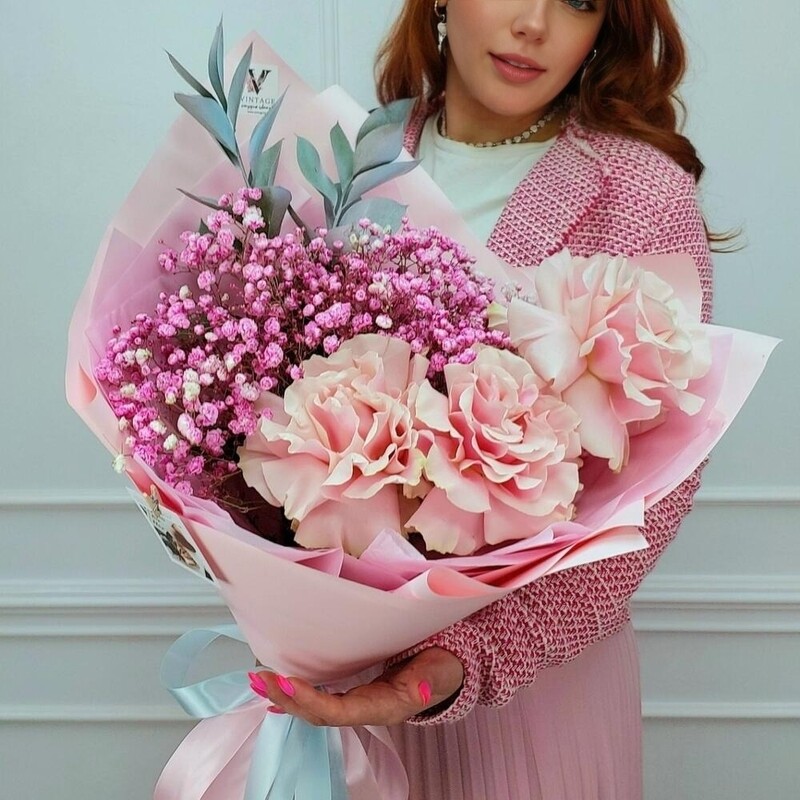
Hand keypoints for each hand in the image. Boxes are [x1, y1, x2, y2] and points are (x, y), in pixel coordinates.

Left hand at [249, 647, 463, 726]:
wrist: (447, 670)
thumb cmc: (442, 668)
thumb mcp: (439, 671)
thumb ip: (428, 681)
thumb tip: (421, 689)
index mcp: (384, 707)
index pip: (340, 711)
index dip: (311, 700)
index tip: (286, 682)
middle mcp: (366, 710)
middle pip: (320, 713)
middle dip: (288, 698)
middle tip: (260, 678)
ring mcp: (358, 703)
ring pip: (316, 707)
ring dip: (286, 695)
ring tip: (259, 680)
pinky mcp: (354, 692)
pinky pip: (321, 698)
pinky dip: (297, 692)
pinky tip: (278, 687)